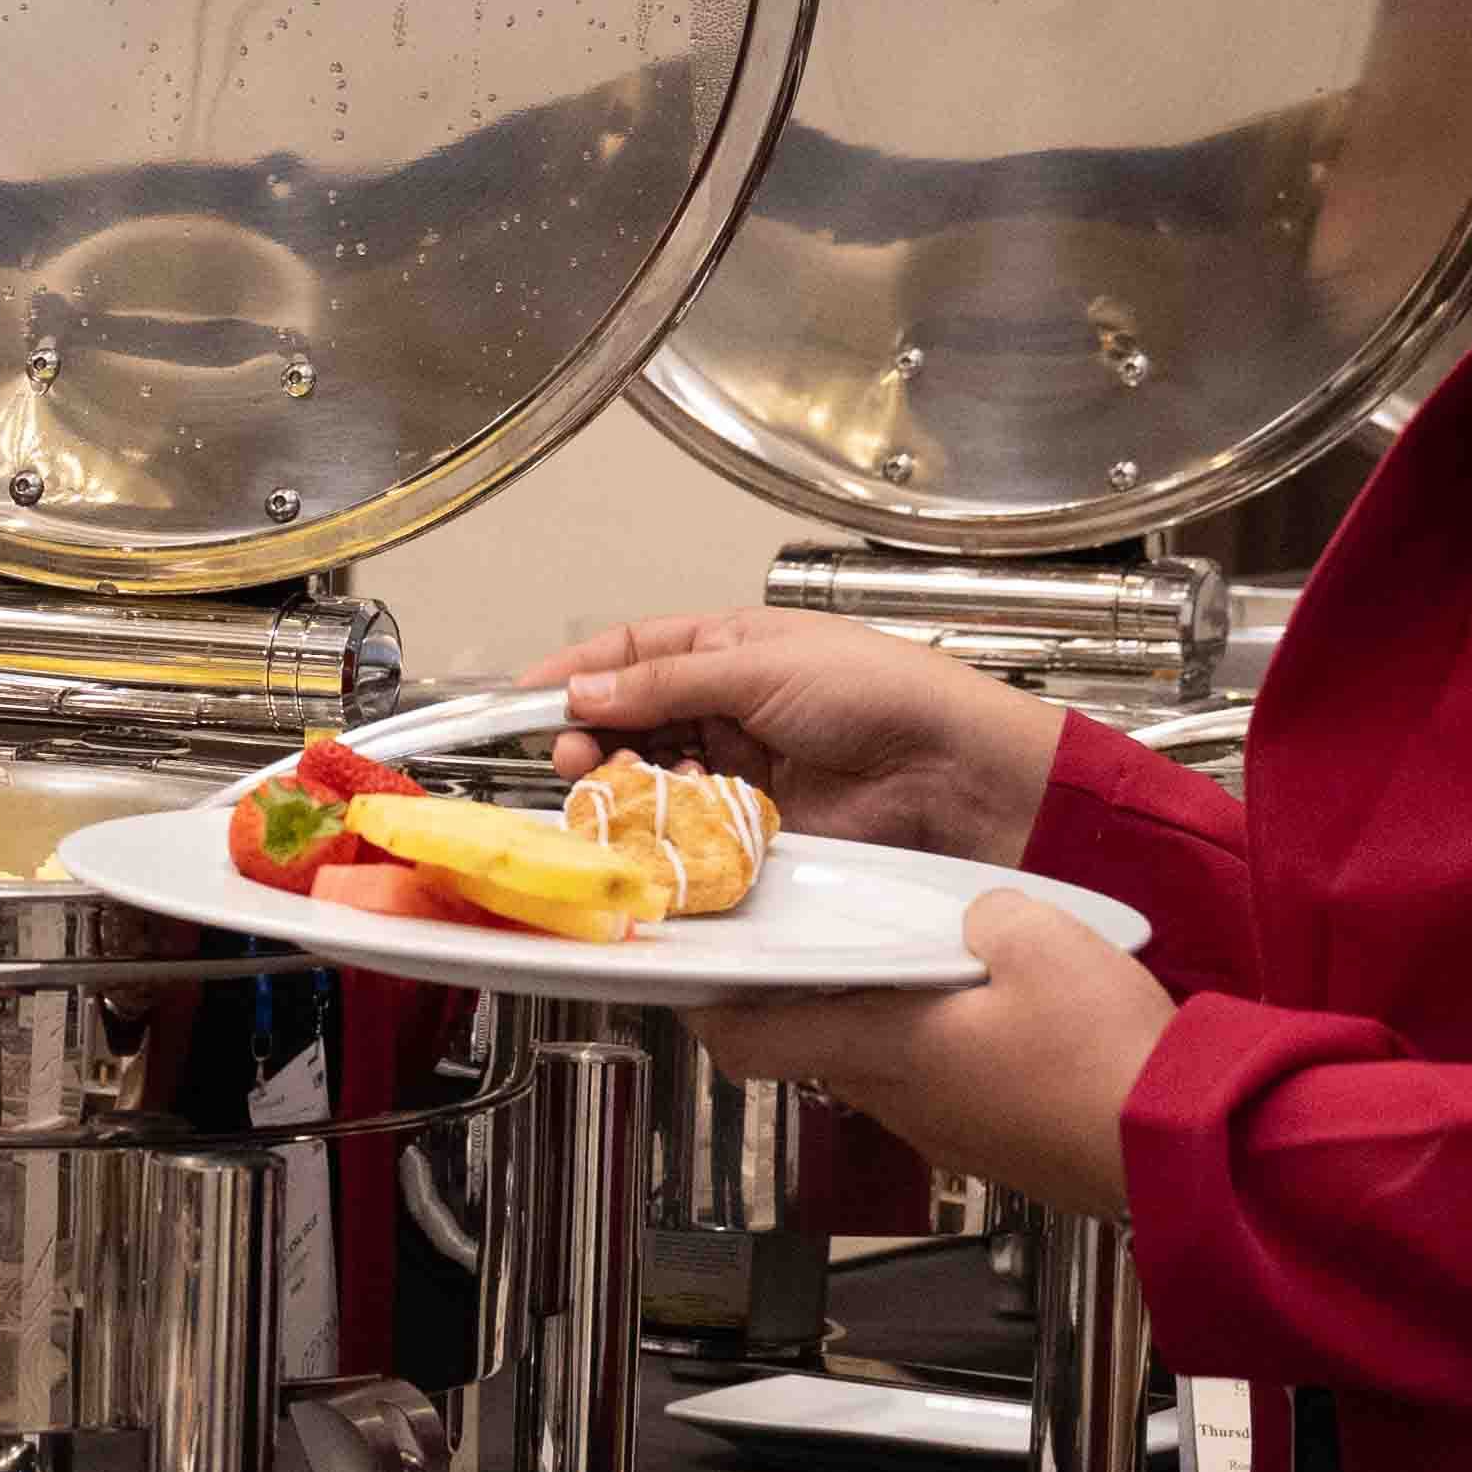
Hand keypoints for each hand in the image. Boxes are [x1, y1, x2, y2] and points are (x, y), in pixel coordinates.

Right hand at [543, 605, 1065, 865]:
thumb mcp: (757, 664)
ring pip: (650, 774)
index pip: (632, 652)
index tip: (525, 698)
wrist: (946, 772)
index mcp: (728, 648)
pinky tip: (652, 819)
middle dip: (591, 735)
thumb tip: (583, 690)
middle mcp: (727, 705)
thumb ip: (663, 681)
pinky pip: (684, 823)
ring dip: (623, 780)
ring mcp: (737, 766)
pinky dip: (660, 823)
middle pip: (629, 720)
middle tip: (572, 753)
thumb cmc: (878, 693)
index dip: (577, 674)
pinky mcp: (750, 822)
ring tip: (611, 786)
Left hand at [694, 895, 1172, 1219]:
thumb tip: (977, 914)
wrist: (1181, 1144)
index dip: (705, 1006)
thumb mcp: (1037, 935)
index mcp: (884, 1045)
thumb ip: (983, 909)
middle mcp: (900, 1098)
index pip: (747, 1037)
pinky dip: (940, 1053)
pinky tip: (991, 1020)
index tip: (688, 977)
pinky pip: (942, 1090)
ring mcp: (945, 1129)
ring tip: (914, 972)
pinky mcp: (992, 1143)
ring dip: (877, 1024)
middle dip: (797, 1000)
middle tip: (801, 951)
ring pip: (879, 1069)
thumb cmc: (1107, 1060)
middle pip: (812, 1047)